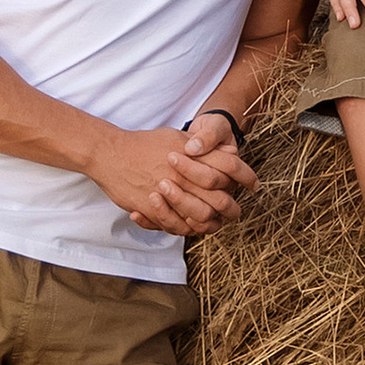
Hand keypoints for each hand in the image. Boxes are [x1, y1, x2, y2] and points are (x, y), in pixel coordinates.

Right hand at [86, 125, 248, 237]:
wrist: (110, 153)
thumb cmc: (144, 143)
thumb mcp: (176, 137)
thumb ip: (203, 146)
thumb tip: (228, 152)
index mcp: (194, 155)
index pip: (231, 166)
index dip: (246, 176)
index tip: (254, 184)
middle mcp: (186, 176)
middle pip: (221, 199)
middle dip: (232, 207)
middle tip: (235, 211)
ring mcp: (170, 194)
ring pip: (202, 216)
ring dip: (211, 222)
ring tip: (213, 221)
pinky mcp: (153, 208)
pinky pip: (176, 225)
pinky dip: (186, 228)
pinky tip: (190, 225)